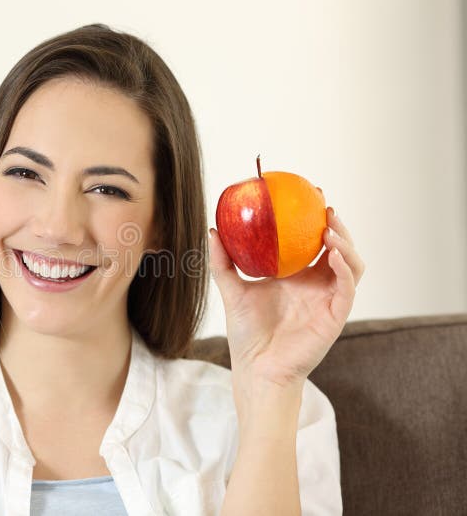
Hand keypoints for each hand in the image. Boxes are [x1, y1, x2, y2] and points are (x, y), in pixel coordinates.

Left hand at [208, 207, 365, 387]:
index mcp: (298, 277)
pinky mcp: (336, 315)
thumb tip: (212, 230)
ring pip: (352, 264)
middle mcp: (317, 286)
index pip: (314, 243)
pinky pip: (348, 287)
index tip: (310, 196)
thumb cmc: (246, 333)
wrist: (256, 368)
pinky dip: (345, 267)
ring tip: (329, 229)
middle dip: (337, 225)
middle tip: (324, 206)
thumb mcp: (232, 290)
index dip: (317, 220)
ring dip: (345, 243)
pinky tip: (332, 253)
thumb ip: (222, 262)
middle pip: (339, 248)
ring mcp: (329, 300)